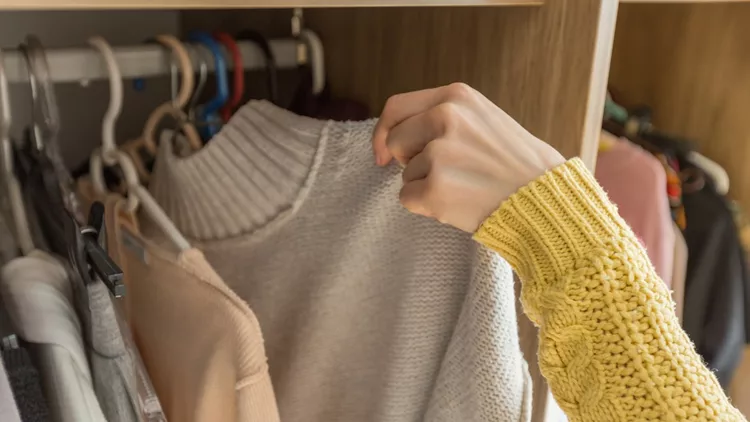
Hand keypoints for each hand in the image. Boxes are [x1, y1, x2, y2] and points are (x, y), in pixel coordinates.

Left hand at [372, 83, 565, 232]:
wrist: (545, 199)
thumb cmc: (517, 164)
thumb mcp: (484, 119)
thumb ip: (444, 118)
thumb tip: (395, 135)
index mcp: (456, 97)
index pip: (396, 108)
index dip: (383, 132)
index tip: (382, 154)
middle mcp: (445, 118)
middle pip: (394, 142)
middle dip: (408, 162)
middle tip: (444, 174)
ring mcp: (440, 153)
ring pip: (405, 175)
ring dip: (426, 186)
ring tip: (466, 187)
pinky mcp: (435, 188)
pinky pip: (407, 199)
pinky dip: (426, 207)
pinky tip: (459, 204)